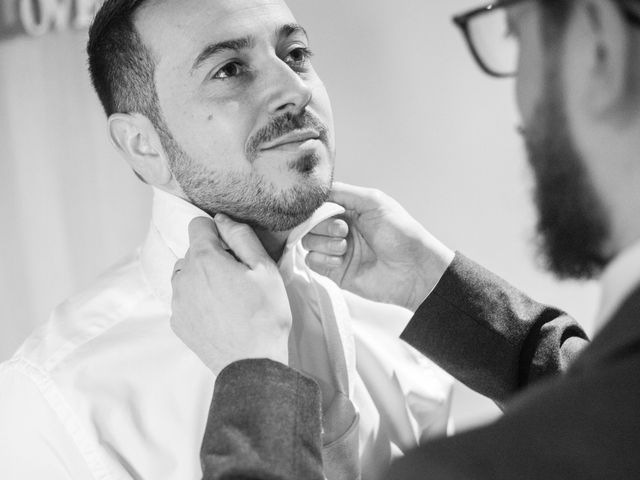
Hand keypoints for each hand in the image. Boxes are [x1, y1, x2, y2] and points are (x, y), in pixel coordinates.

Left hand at [170, 214, 291, 373]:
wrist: (252, 363)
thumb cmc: (264, 314)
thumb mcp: (265, 268)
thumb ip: (241, 236)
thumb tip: (222, 219)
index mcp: (204, 259)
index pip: (198, 224)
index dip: (219, 232)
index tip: (234, 250)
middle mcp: (183, 277)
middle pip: (194, 251)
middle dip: (213, 257)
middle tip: (238, 279)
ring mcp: (177, 301)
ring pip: (187, 275)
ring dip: (202, 278)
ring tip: (228, 298)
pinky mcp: (177, 322)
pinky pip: (185, 299)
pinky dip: (198, 300)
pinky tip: (220, 314)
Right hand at [303, 182, 454, 310]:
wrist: (412, 269)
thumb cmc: (400, 233)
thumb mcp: (373, 201)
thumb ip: (343, 192)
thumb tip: (316, 190)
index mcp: (349, 210)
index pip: (318, 204)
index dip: (315, 206)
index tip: (323, 208)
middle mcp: (340, 229)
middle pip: (309, 223)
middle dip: (323, 225)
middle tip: (344, 230)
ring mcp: (336, 250)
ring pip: (308, 242)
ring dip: (324, 242)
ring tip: (345, 247)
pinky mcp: (334, 271)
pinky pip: (312, 261)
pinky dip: (322, 259)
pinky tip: (341, 260)